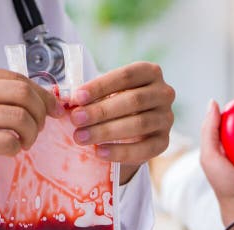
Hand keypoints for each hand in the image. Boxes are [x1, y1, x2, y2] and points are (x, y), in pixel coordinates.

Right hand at [0, 63, 60, 214]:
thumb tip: (37, 99)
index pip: (18, 78)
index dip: (42, 95)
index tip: (52, 109)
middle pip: (23, 94)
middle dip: (40, 114)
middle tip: (38, 129)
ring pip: (19, 117)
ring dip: (31, 134)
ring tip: (24, 142)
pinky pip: (7, 141)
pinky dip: (16, 148)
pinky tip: (11, 150)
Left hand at [68, 62, 175, 183]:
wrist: (134, 128)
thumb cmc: (116, 102)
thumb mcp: (108, 92)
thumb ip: (93, 94)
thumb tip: (66, 102)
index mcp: (150, 72)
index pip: (126, 76)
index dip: (100, 86)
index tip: (77, 98)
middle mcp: (164, 93)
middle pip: (134, 101)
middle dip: (101, 111)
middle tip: (76, 120)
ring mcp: (166, 118)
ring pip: (139, 124)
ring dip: (107, 131)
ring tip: (81, 137)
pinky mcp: (164, 142)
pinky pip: (144, 149)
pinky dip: (120, 152)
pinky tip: (99, 152)